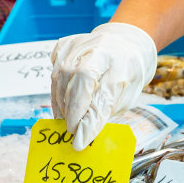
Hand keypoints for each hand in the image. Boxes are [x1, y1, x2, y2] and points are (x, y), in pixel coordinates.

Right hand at [49, 22, 156, 150]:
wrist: (127, 45)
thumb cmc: (128, 74)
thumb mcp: (124, 96)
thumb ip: (101, 113)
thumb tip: (80, 138)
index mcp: (110, 53)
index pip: (87, 81)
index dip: (80, 112)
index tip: (78, 139)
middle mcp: (89, 43)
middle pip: (69, 79)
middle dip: (70, 111)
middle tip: (73, 132)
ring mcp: (74, 43)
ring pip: (58, 77)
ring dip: (61, 104)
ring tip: (68, 121)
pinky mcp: (63, 45)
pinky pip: (55, 71)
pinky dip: (58, 91)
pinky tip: (66, 103)